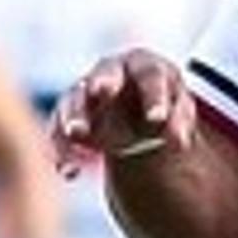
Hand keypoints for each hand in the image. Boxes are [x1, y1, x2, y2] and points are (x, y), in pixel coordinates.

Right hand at [50, 48, 195, 177]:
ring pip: (75, 99)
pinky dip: (63, 149)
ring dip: (74, 115)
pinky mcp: (69, 115)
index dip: (155, 97)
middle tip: (98, 90)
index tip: (157, 119)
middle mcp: (112, 73)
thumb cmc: (161, 104)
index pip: (151, 76)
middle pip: (105, 74)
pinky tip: (70, 171)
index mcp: (144, 66)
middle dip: (102, 82)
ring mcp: (86, 92)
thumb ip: (178, 122)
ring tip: (76, 133)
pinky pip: (59, 129)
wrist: (136, 109)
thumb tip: (178, 141)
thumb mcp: (177, 110)